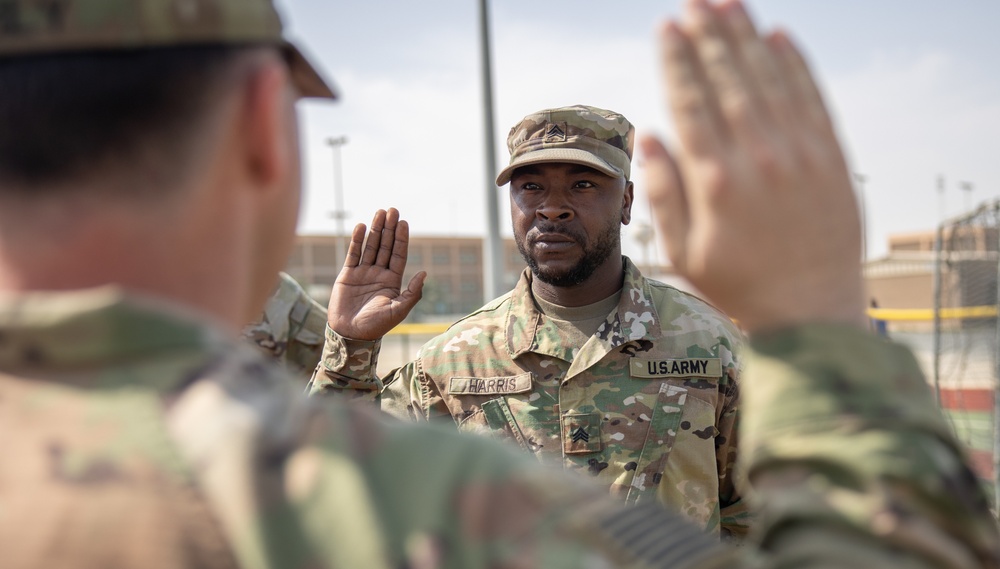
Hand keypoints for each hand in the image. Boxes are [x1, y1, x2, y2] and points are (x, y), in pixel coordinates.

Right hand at [327, 208, 425, 339]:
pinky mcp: (348, 275)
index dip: (401, 238)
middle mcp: (379, 274)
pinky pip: (353, 254)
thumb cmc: (376, 326)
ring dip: (375, 229)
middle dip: (389, 228)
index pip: (398, 254)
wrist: (351, 335)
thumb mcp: (399, 310)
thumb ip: (413, 292)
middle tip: (392, 210)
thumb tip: (425, 272)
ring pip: (370, 246)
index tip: (403, 222)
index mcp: (393, 281)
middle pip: (385, 246)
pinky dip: (356, 240)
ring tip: (379, 212)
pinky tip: (360, 227)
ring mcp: (363, 273)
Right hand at [640, 0, 865, 332]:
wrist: (812, 312)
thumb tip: (650, 135)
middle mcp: (760, 159)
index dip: (678, 61)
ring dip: (748, 38)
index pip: (691, 103)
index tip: (667, 27)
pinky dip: (796, 65)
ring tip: (728, 3)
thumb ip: (664, 192)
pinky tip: (779, 36)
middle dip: (710, 35)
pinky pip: (812, 98)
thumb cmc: (740, 285)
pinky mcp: (833, 159)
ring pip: (770, 80)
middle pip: (730, 80)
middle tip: (695, 0)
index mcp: (716, 181)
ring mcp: (802, 155)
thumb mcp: (684, 252)